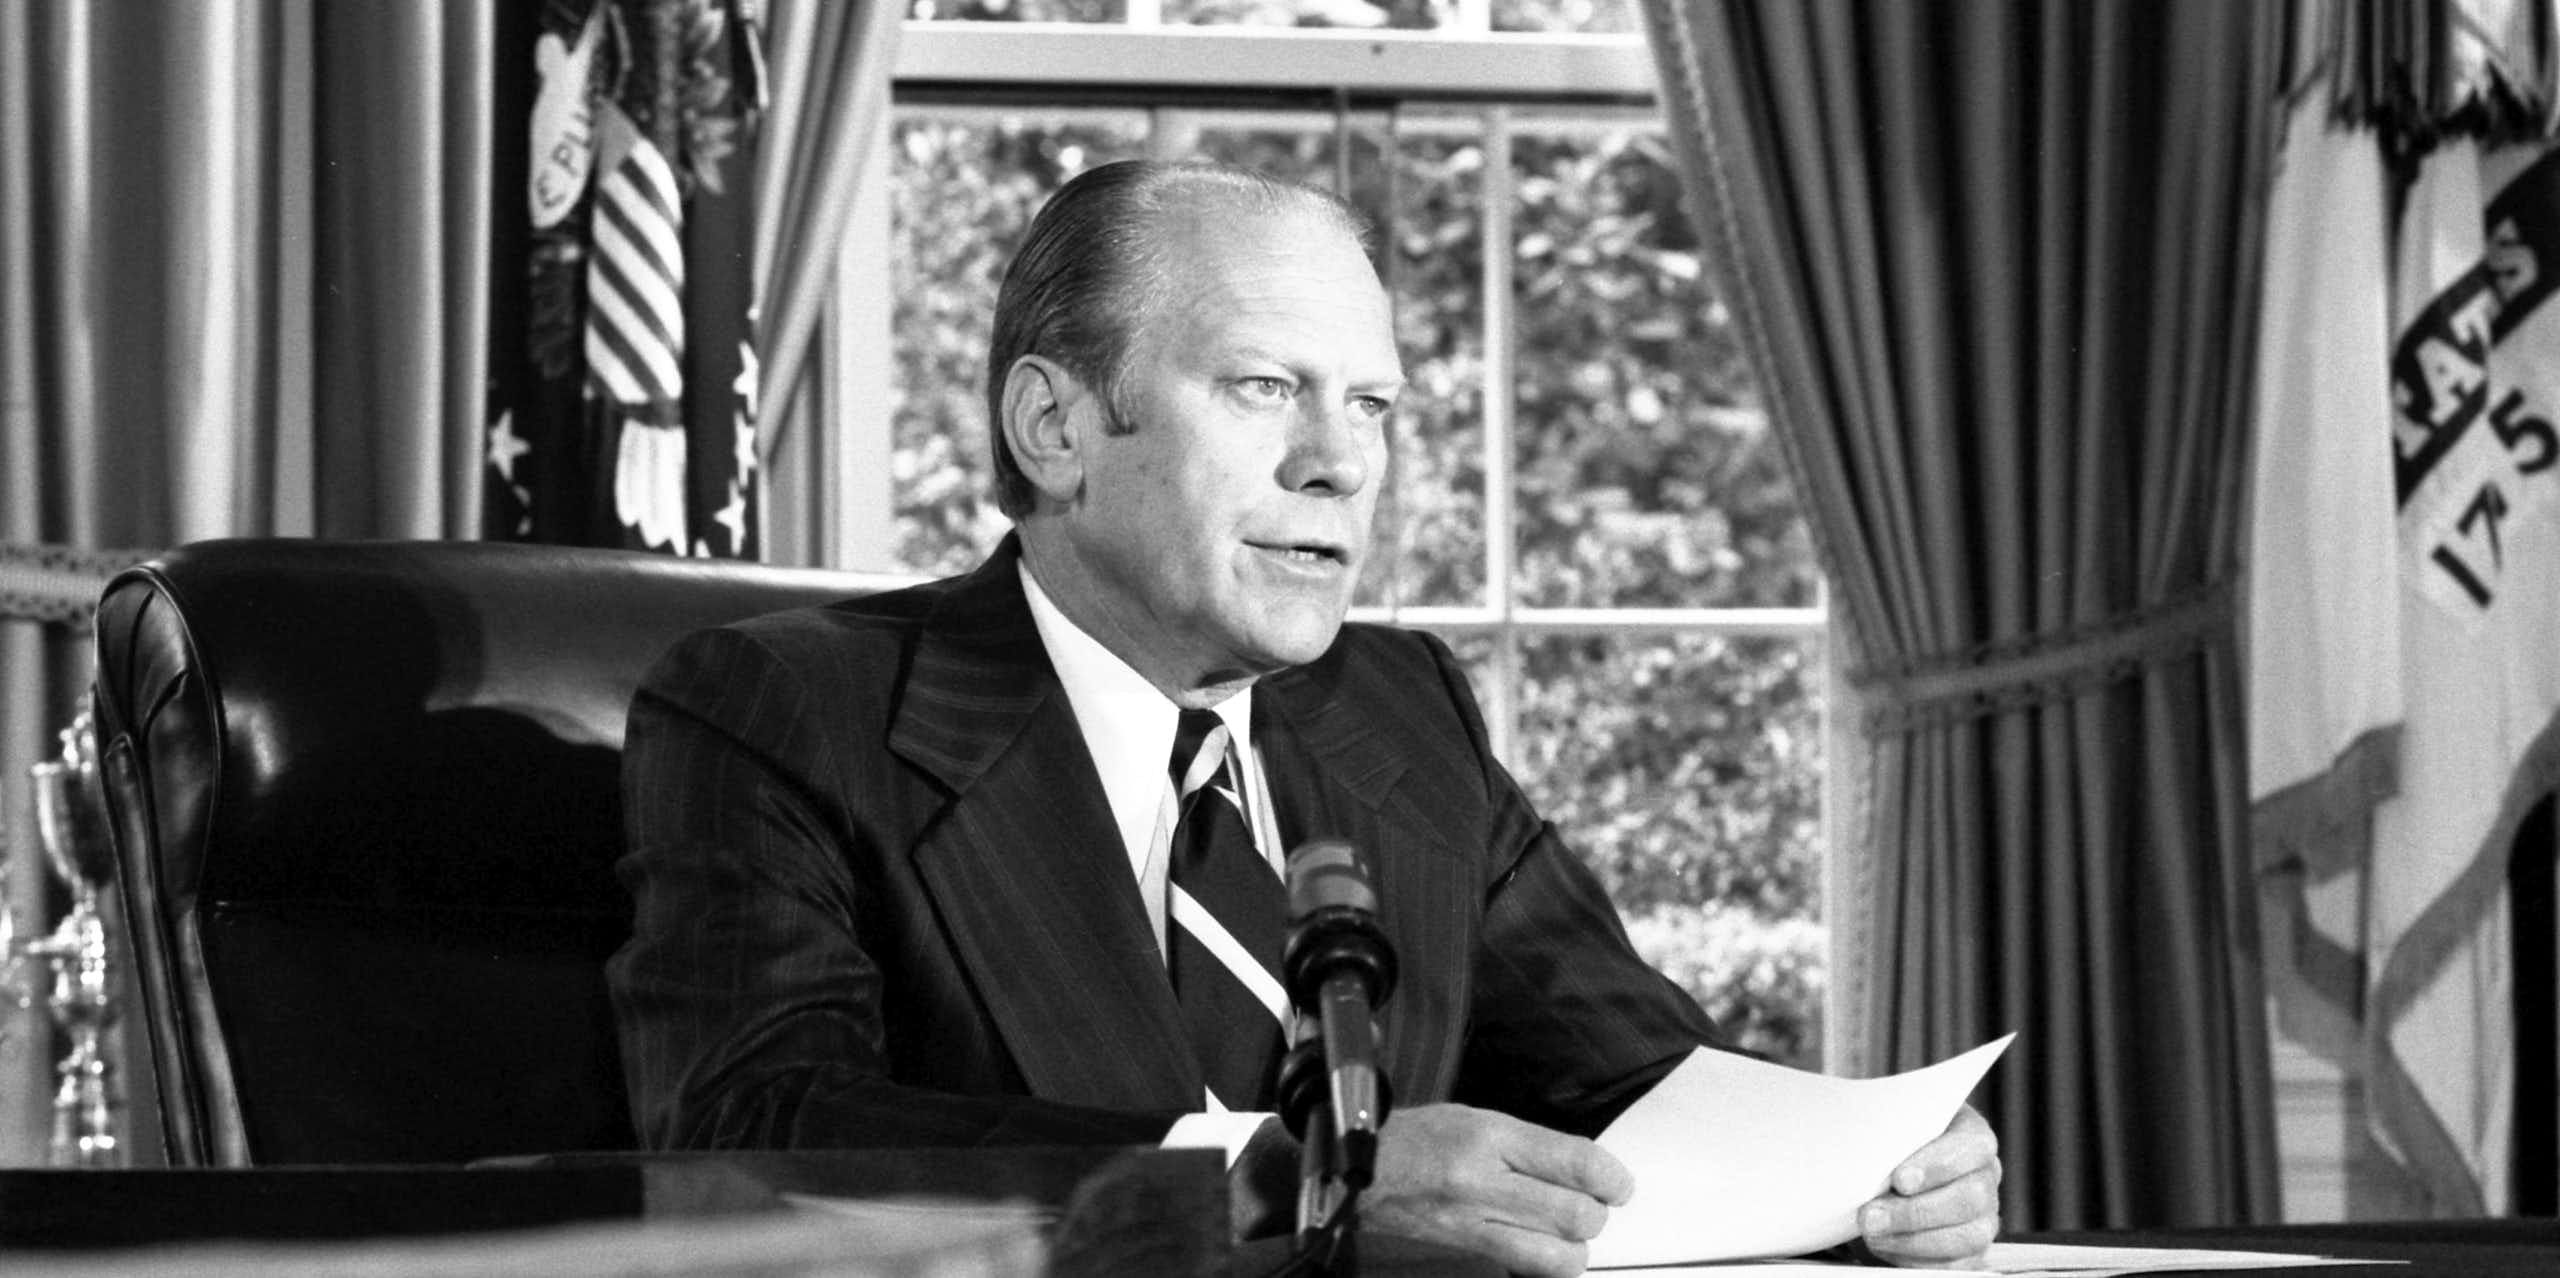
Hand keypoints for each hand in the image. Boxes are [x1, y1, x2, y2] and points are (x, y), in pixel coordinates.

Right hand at [1363, 1102, 1632, 1276]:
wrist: (1361, 1172)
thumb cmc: (1415, 1140)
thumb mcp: (1476, 1118)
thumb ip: (1531, 1144)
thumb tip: (1583, 1169)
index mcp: (1488, 1137)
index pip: (1576, 1163)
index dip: (1612, 1178)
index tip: (1616, 1183)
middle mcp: (1482, 1182)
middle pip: (1575, 1214)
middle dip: (1596, 1212)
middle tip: (1592, 1203)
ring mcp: (1474, 1225)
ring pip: (1558, 1254)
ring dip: (1576, 1245)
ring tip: (1566, 1230)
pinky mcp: (1468, 1254)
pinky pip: (1529, 1269)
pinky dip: (1549, 1263)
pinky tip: (1544, 1247)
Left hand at [1859, 1104, 2000, 1266]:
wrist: (1886, 1174)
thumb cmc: (1891, 1143)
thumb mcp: (1889, 1125)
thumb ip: (1886, 1130)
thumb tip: (1863, 1142)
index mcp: (1971, 1136)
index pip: (1972, 1146)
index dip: (1938, 1165)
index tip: (1898, 1180)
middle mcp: (1985, 1175)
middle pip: (1971, 1198)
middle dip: (1915, 1212)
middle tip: (1870, 1216)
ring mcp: (1984, 1215)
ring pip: (1969, 1236)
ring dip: (1914, 1240)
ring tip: (1872, 1235)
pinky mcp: (1973, 1250)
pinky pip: (1958, 1265)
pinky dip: (1918, 1260)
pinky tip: (1887, 1247)